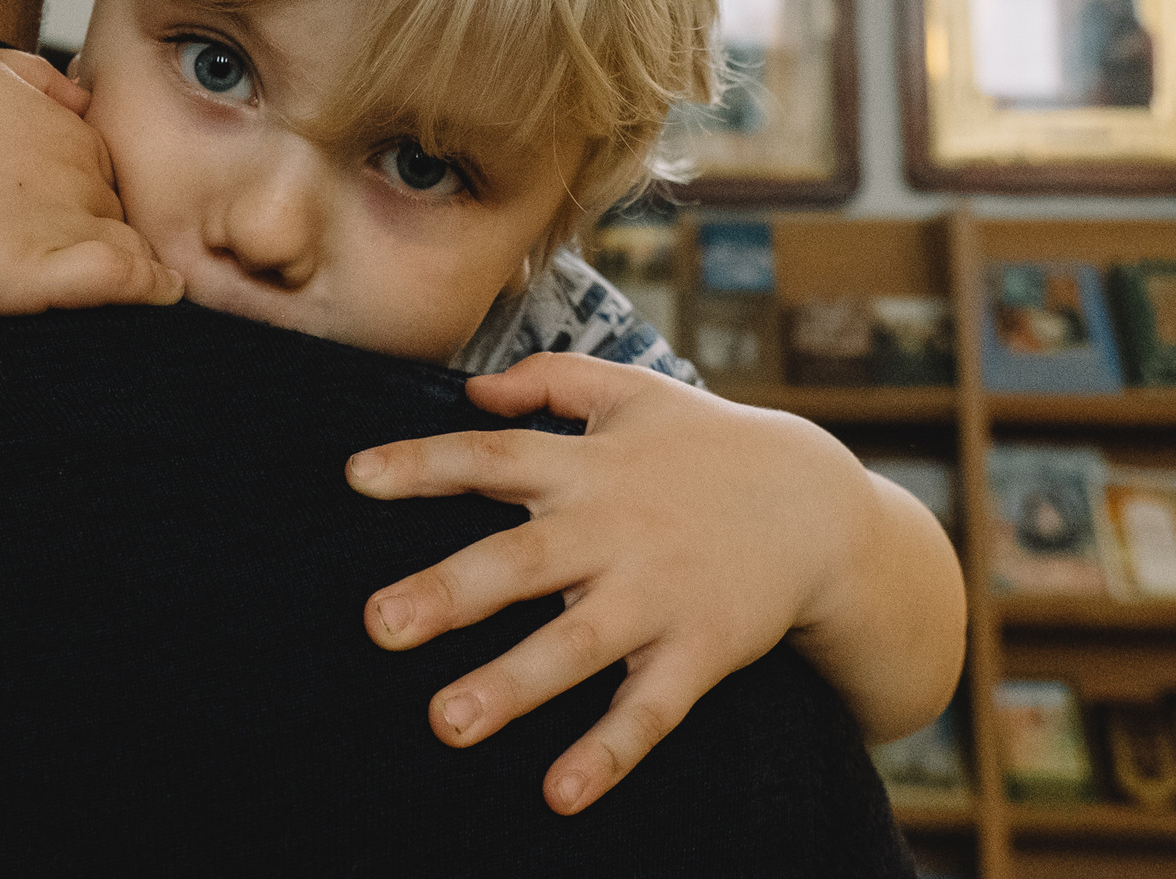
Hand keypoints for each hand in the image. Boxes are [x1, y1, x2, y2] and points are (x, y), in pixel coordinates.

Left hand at [344, 354, 905, 813]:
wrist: (820, 504)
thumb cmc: (707, 446)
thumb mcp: (634, 392)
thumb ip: (551, 381)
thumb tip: (470, 389)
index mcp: (588, 467)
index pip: (492, 458)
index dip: (423, 464)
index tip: (355, 478)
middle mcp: (614, 530)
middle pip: (521, 561)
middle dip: (449, 592)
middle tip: (377, 623)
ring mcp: (659, 595)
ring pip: (576, 645)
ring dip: (512, 685)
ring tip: (446, 721)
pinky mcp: (701, 650)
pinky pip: (649, 710)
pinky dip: (608, 752)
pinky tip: (560, 794)